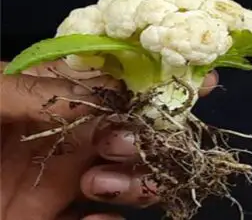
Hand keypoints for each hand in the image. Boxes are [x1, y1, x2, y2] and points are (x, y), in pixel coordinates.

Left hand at [0, 67, 216, 218]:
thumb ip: (37, 90)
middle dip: (150, 135)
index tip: (205, 79)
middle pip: (138, 129)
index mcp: (54, 92)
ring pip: (130, 178)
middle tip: (118, 143)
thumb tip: (100, 95)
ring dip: (134, 182)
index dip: (162, 76)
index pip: (120, 76)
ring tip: (95, 185)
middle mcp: (68, 134)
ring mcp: (60, 182)